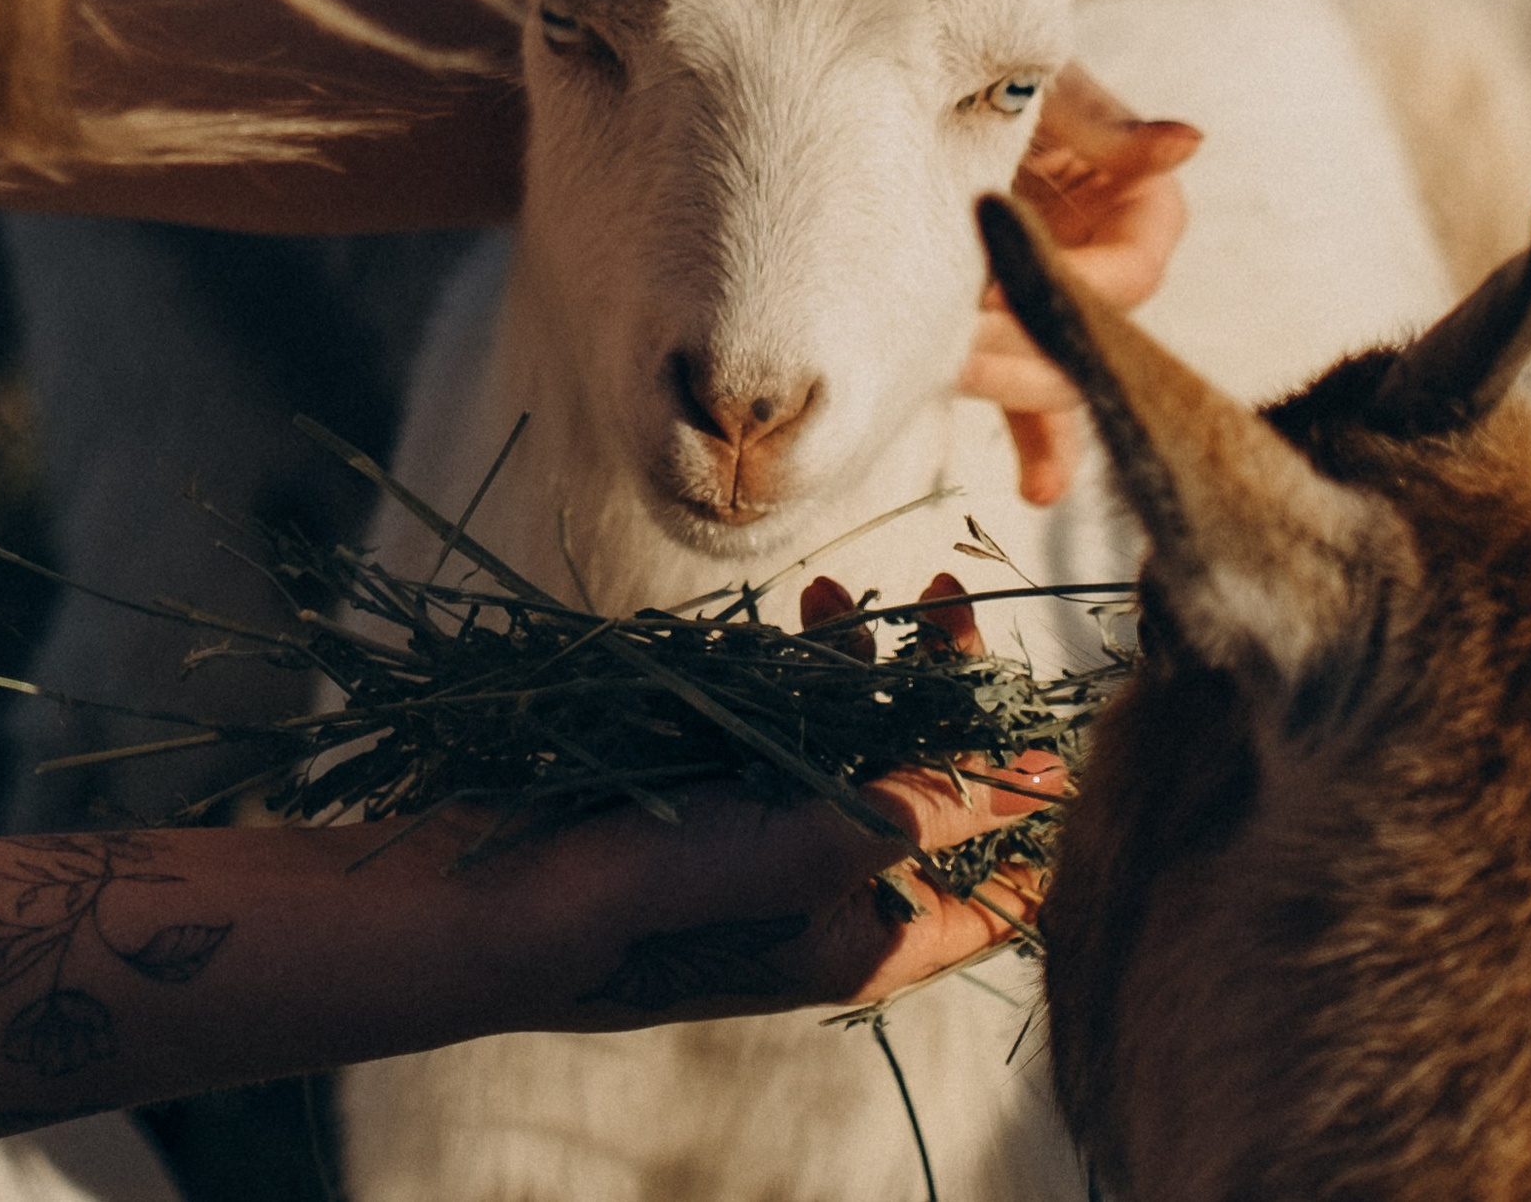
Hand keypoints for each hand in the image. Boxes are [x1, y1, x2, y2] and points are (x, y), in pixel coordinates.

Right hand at [507, 577, 1064, 1026]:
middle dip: (945, 690)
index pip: (999, 882)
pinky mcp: (713, 785)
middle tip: (941, 600)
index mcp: (874, 936)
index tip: (1044, 706)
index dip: (1034, 799)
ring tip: (831, 595)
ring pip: (856, 736)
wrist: (486, 899)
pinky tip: (770, 630)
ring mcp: (771, 834)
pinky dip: (787, 669)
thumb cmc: (656, 898)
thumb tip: (1043, 779)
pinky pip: (780, 719)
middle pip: (933, 785)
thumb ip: (928, 810)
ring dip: (860, 660)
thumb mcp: (811, 851)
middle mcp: (835, 889)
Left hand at [963, 63, 1200, 503]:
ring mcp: (1063, 295)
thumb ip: (1103, 123)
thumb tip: (1189, 144)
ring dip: (1019, 395)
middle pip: (1093, 334)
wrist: (911, 70)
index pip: (1130, 271)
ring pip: (1063, 370)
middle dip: (1028, 349)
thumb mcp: (1041, 81)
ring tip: (952, 379)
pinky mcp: (1014, 324)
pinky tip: (1037, 488)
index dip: (1071, 291)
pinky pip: (1034, 393)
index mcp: (1139, 201)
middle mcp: (1108, 256)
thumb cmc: (989, 60)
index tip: (995, 288)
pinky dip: (1041, 439)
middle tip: (954, 350)